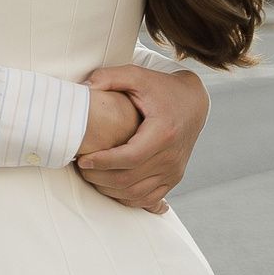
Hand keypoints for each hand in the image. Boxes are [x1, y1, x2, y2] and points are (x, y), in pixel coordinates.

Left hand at [74, 64, 209, 213]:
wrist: (193, 102)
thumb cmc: (161, 88)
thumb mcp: (137, 75)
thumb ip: (109, 77)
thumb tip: (82, 87)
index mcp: (163, 133)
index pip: (129, 158)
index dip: (103, 162)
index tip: (82, 160)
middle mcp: (171, 156)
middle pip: (130, 179)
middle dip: (100, 177)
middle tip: (81, 168)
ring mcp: (174, 170)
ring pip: (137, 193)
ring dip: (109, 190)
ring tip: (91, 176)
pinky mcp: (174, 178)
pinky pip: (148, 198)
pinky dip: (126, 198)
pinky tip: (109, 187)